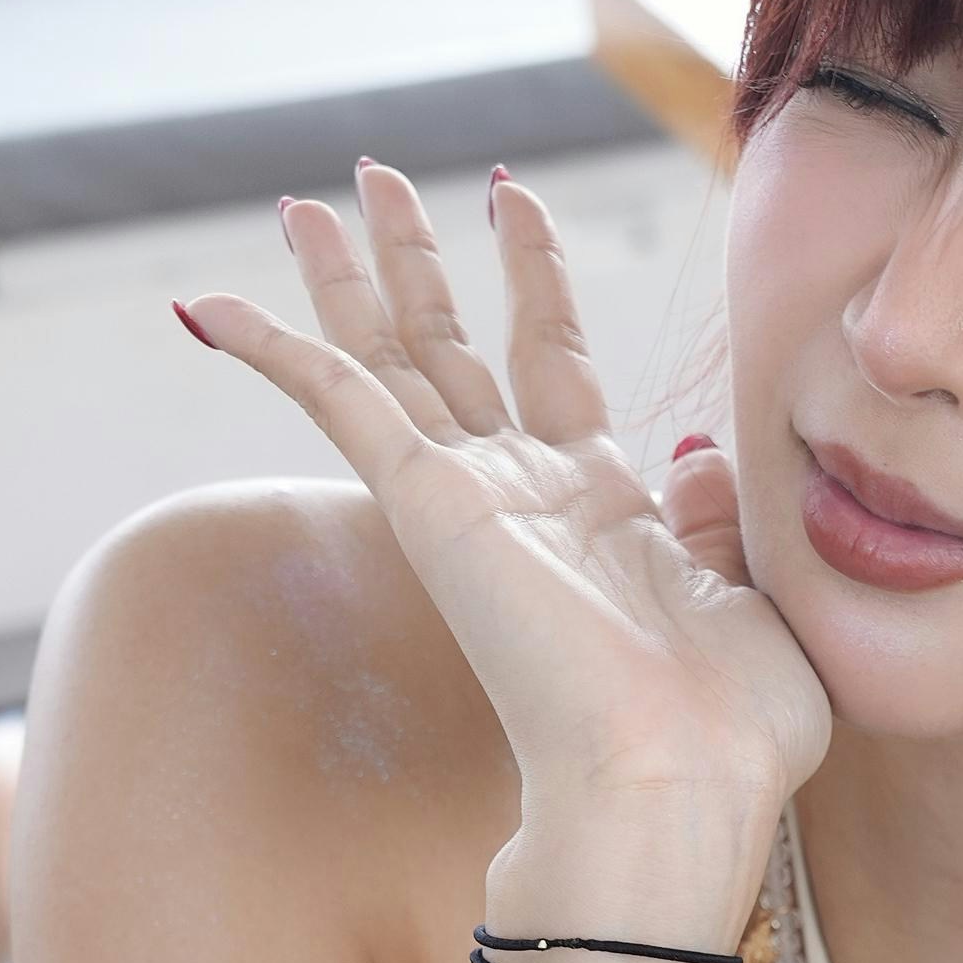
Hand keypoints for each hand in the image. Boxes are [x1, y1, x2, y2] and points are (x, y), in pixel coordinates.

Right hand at [180, 163, 827, 864]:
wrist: (677, 785)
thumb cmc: (734, 732)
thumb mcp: (756, 597)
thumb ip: (717, 515)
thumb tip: (700, 447)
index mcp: (605, 512)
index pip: (554, 362)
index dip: (534, 277)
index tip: (514, 198)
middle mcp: (525, 498)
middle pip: (451, 346)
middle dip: (414, 257)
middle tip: (373, 177)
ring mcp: (473, 502)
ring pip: (390, 357)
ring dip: (348, 274)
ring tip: (312, 196)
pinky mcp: (428, 507)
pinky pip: (337, 402)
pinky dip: (272, 348)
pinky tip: (205, 303)